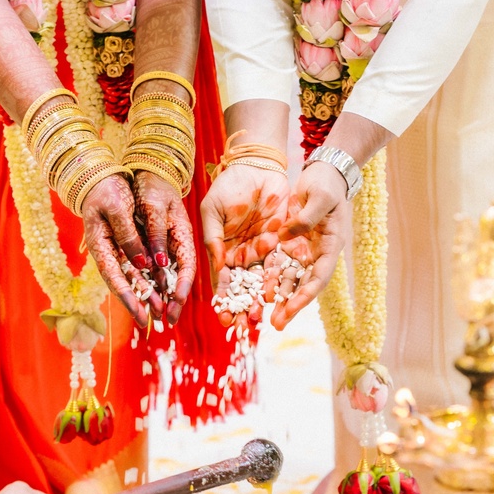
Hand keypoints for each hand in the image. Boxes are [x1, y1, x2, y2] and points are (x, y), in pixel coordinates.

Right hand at [81, 172, 154, 327]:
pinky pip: (139, 264)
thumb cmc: (106, 189)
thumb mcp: (117, 208)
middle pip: (125, 282)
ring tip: (162, 309)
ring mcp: (117, 249)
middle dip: (140, 302)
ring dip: (147, 293)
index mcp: (100, 245)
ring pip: (134, 275)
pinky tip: (161, 288)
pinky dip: (150, 276)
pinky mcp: (127, 243)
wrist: (101, 176)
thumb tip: (143, 264)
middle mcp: (108, 252)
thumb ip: (128, 236)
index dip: (127, 297)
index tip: (138, 314)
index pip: (113, 277)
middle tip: (154, 320)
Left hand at [132, 170, 194, 326]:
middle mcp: (175, 244)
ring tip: (153, 317)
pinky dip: (147, 284)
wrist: (144, 171)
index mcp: (184, 234)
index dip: (184, 286)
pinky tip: (142, 298)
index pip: (188, 265)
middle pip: (176, 276)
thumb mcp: (155, 207)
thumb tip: (159, 265)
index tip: (177, 303)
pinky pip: (149, 268)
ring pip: (162, 276)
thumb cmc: (152, 186)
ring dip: (159, 296)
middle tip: (166, 321)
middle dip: (172, 300)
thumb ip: (157, 235)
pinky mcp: (151, 246)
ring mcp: (164, 246)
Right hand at [201, 166, 288, 311]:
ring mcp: (262, 249)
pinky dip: (278, 281)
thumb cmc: (229, 186)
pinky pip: (280, 264)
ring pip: (261, 280)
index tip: (221, 316)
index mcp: (223, 249)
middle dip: (241, 306)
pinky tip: (277, 297)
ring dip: (259, 300)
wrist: (256, 167)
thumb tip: (218, 265)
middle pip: (242, 286)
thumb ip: (213, 238)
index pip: (222, 279)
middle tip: (241, 327)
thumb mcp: (213, 210)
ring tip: (259, 319)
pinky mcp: (281, 241)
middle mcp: (242, 254)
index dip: (222, 298)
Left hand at [274, 161, 351, 325]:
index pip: (319, 276)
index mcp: (331, 246)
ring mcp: (303, 249)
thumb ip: (305, 218)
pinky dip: (269, 278)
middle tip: (276, 324)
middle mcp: (317, 253)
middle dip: (290, 305)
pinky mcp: (289, 242)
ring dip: (278, 297)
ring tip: (263, 316)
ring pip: (289, 278)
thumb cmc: (327, 183)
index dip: (305, 294)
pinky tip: (256, 292)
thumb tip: (287, 237)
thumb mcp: (319, 197)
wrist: (323, 172)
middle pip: (304, 284)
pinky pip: (278, 263)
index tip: (291, 308)